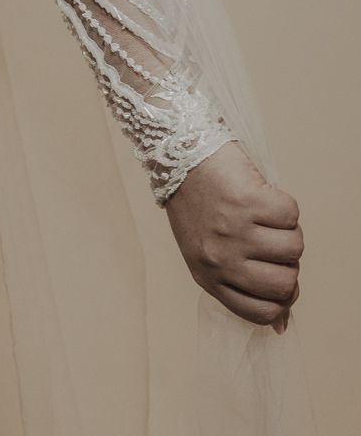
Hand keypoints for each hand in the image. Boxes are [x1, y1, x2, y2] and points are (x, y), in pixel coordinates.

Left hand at [165, 141, 301, 331]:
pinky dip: (283, 204)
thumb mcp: (205, 252)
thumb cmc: (195, 201)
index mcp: (206, 276)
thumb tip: (282, 321)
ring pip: (294, 248)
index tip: (278, 277)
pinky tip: (261, 194)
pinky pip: (291, 215)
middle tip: (268, 239)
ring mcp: (235, 230)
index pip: (261, 312)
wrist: (177, 151)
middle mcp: (220, 258)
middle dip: (287, 262)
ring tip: (263, 214)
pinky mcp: (248, 201)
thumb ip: (239, 284)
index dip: (280, 299)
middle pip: (285, 284)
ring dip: (287, 230)